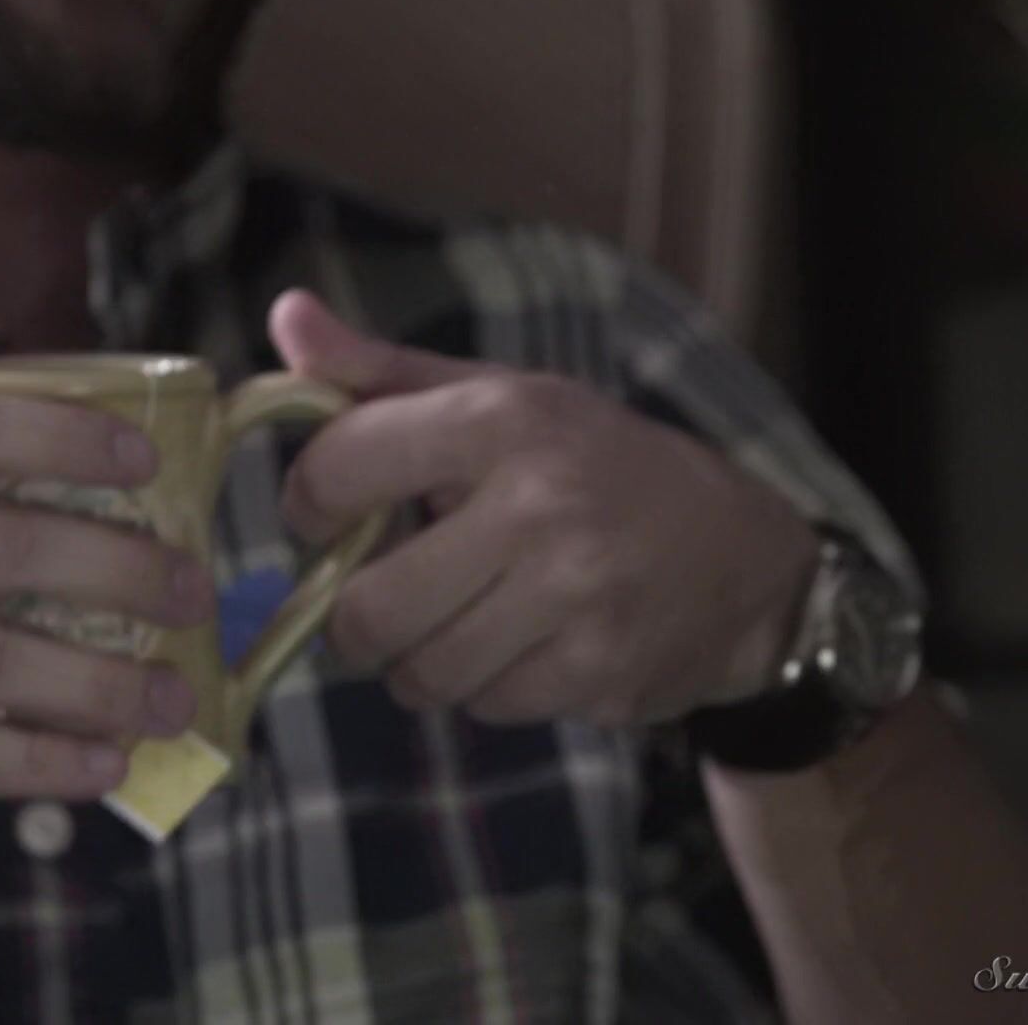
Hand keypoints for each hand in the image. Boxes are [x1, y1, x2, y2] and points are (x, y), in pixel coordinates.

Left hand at [272, 291, 817, 727]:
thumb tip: (285, 318)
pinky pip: (484, 708)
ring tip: (458, 624)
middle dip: (356, 619)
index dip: (310, 506)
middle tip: (383, 601)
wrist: (742, 554)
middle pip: (367, 609)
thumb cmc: (595, 464)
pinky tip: (522, 648)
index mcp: (500, 418)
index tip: (330, 518)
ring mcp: (574, 595)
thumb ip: (383, 372)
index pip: (338, 467)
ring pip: (421, 672)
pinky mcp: (599, 672)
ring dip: (420, 662)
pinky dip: (485, 689)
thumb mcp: (500, 399)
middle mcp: (538, 503)